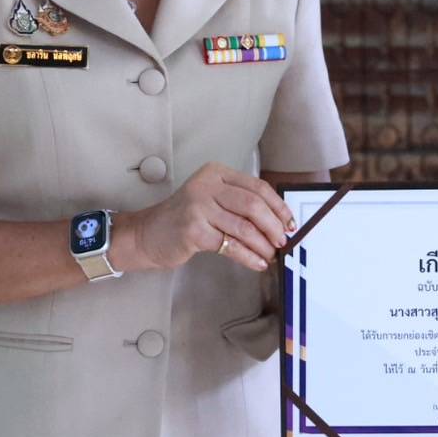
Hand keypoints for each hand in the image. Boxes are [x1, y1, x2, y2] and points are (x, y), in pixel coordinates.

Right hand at [123, 162, 294, 272]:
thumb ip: (239, 203)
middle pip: (253, 205)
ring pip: (244, 227)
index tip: (290, 223)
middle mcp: (207, 185)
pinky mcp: (193, 230)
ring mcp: (198, 207)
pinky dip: (248, 256)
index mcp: (216, 173)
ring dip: (263, 244)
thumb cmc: (185, 219)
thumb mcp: (212, 200)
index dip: (278, 207)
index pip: (257, 187)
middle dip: (274, 226)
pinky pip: (230, 245)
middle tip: (282, 241)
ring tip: (271, 255)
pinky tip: (257, 263)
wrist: (147, 234)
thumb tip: (279, 221)